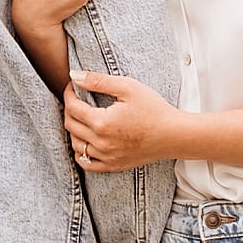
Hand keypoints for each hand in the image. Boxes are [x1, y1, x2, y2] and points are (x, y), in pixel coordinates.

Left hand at [64, 69, 179, 171]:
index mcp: (102, 123)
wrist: (173, 134)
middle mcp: (101, 143)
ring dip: (73, 129)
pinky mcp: (113, 165)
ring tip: (82, 116)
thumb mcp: (127, 87)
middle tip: (77, 98)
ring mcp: (106, 157)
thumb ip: (98, 81)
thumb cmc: (153, 108)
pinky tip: (85, 140)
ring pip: (75, 145)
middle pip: (71, 125)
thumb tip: (74, 76)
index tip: (73, 86)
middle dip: (69, 109)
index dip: (69, 94)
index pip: (72, 108)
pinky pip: (86, 163)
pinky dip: (80, 152)